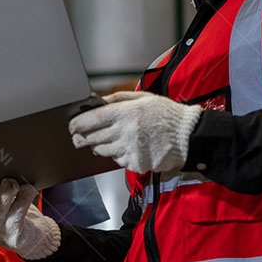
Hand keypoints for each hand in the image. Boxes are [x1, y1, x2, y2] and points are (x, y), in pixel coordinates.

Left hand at [70, 91, 201, 172]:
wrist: (189, 136)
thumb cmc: (166, 115)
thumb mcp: (142, 98)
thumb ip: (117, 98)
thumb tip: (96, 100)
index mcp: (125, 112)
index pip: (91, 120)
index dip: (76, 124)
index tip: (72, 126)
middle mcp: (125, 132)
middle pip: (91, 137)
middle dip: (82, 138)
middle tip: (79, 137)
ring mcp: (130, 149)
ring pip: (101, 151)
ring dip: (99, 146)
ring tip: (108, 140)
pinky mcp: (136, 163)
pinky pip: (117, 160)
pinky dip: (118, 155)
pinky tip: (126, 147)